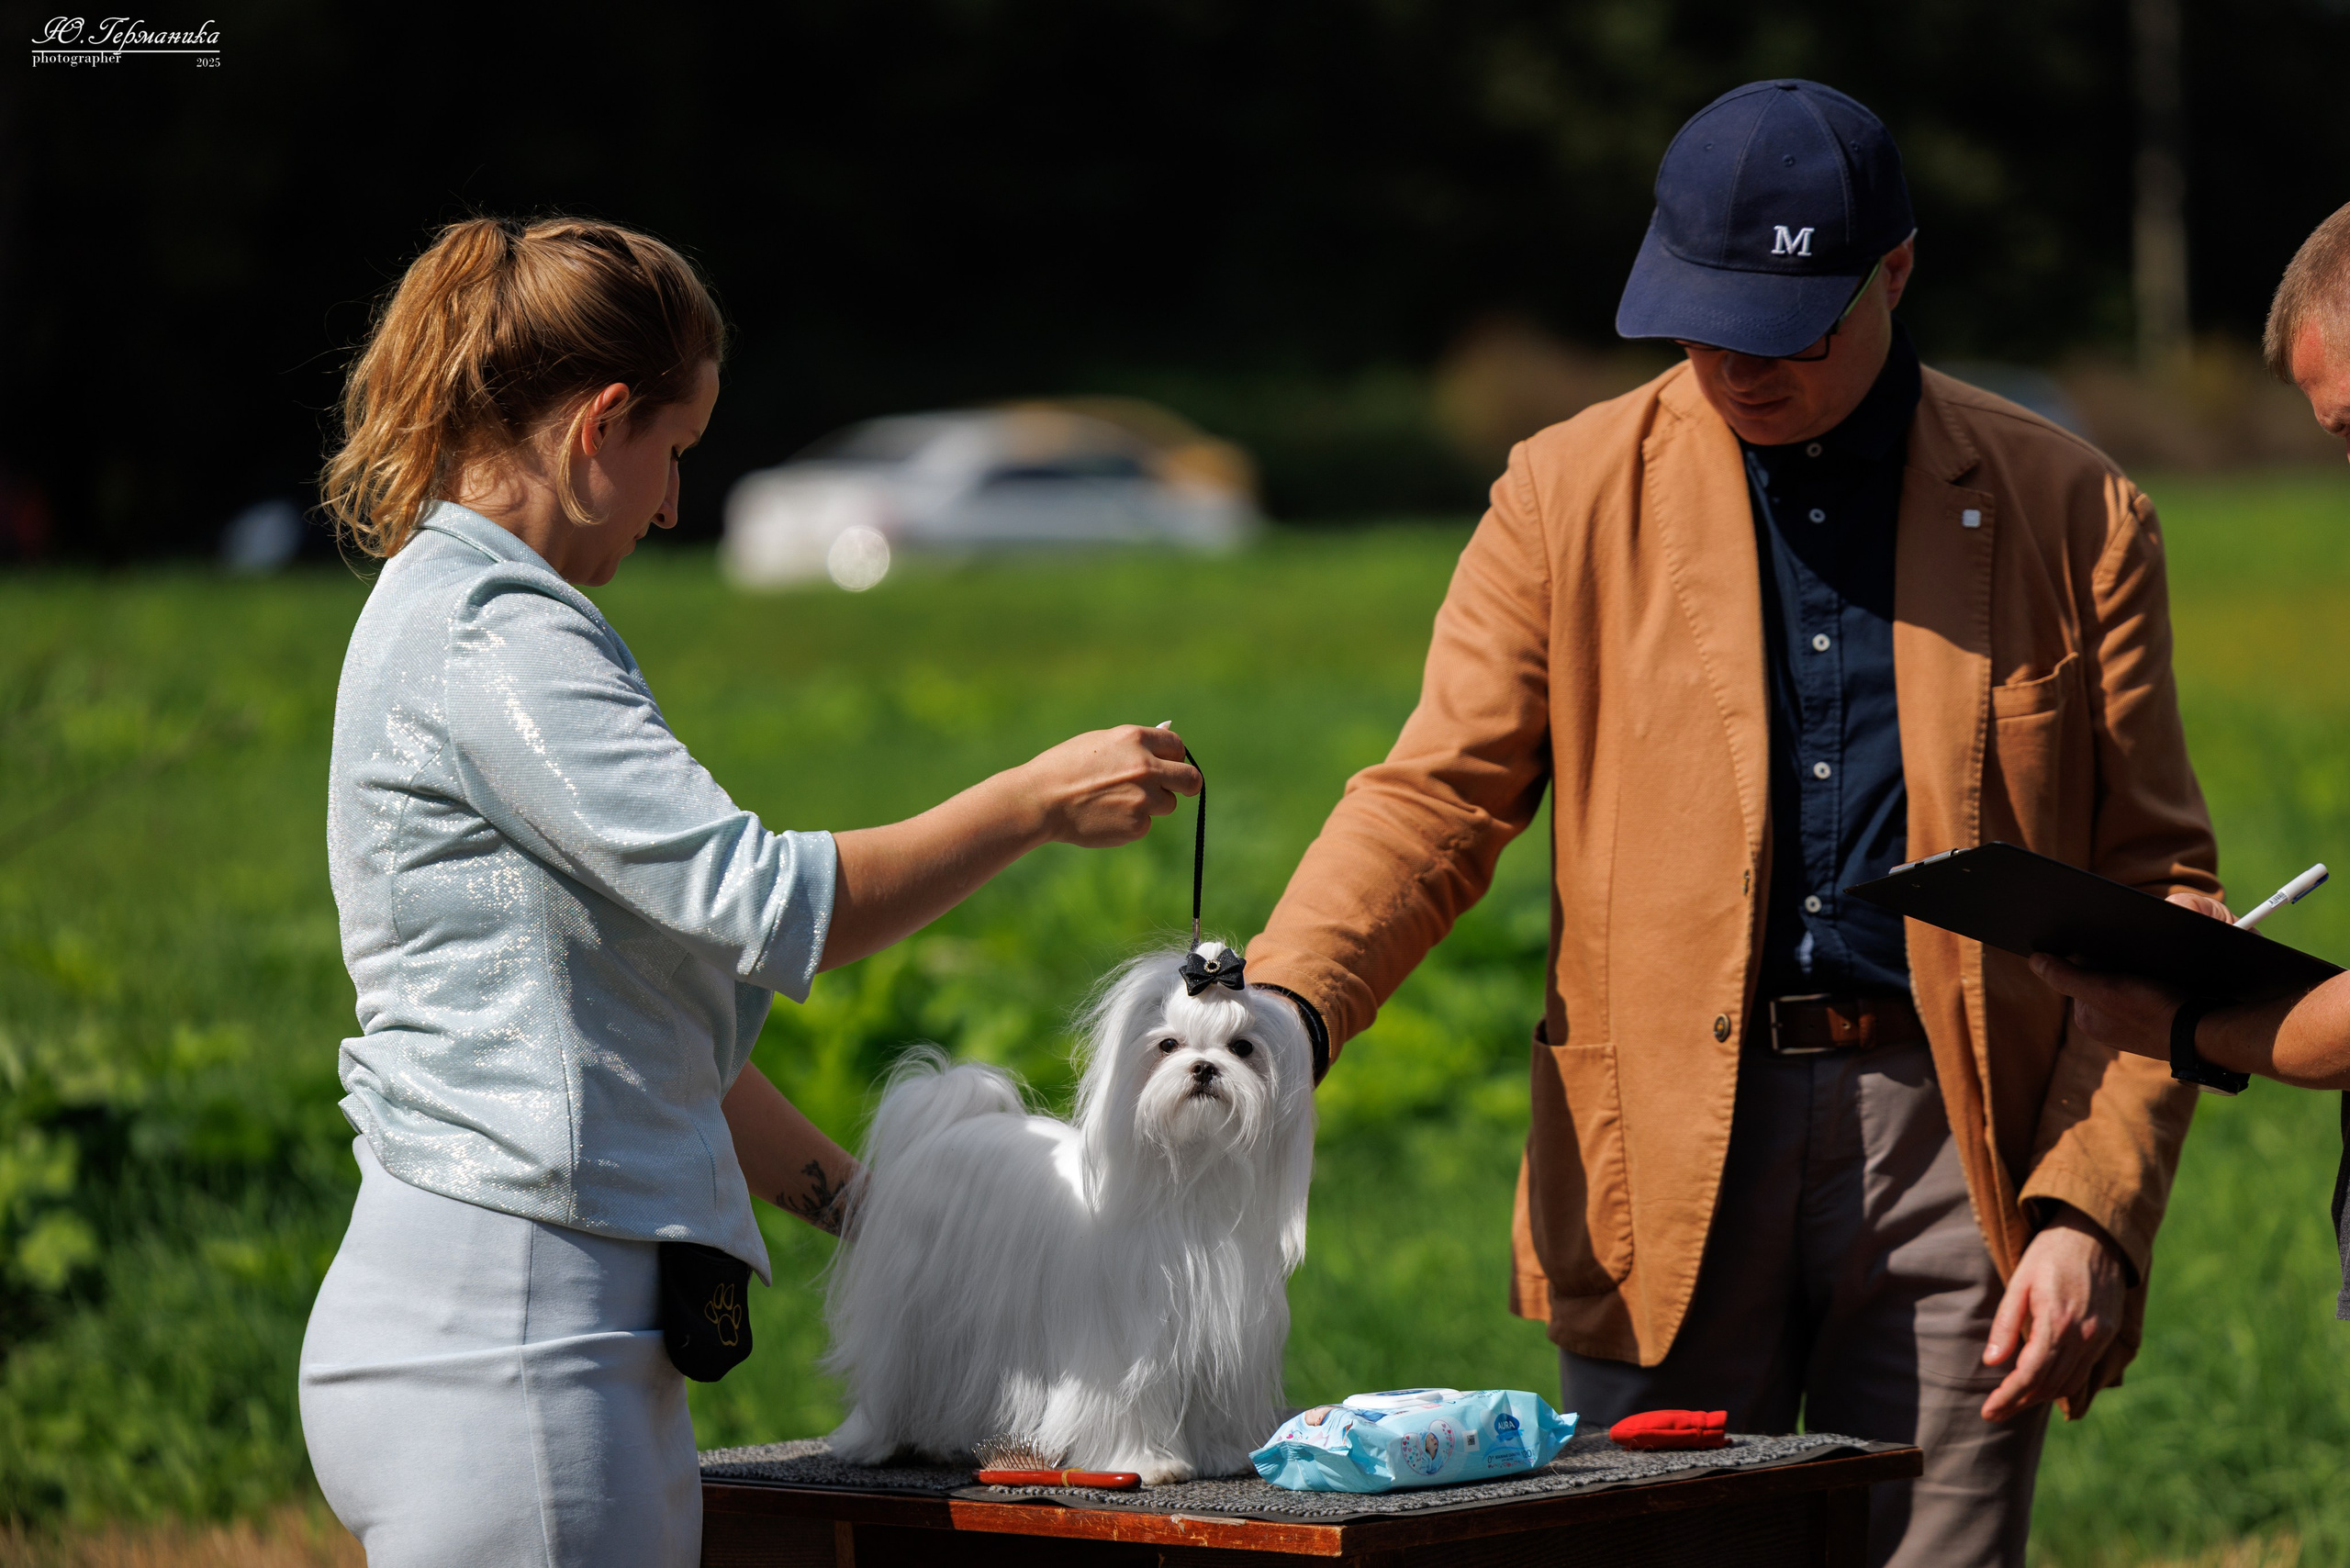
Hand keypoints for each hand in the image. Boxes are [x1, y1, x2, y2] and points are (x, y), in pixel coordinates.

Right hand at [1017, 725, 1200, 847]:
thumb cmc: (1066, 767)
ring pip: (1167, 804)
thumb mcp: (1101, 743)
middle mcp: (1147, 767)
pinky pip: (1146, 823)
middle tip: (1177, 789)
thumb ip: (1137, 745)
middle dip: (1187, 784)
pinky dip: (1132, 821)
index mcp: (1136, 740)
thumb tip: (1169, 735)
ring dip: (1152, 804)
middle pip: (1191, 779)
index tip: (1169, 765)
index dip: (1174, 757)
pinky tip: (1106, 815)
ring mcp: (1145, 799)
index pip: (1177, 747)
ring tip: (1118, 801)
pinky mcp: (1138, 826)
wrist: (1042, 800)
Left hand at [1980, 1205, 2125, 1420]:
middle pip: (2049, 1385)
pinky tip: (2043, 1387)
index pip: (2031, 1375)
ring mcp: (2100, 1337)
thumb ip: (2006, 1324)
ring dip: (2040, 1398)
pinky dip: (2062, 1385)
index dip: (2008, 1397)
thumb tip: (1993, 1363)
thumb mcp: (2019, 1282)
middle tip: (1995, 1412)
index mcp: (2058, 1321)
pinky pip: (2084, 1371)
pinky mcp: (2108, 1334)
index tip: (1988, 1411)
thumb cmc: (2050, 1252)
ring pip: (2068, 1383)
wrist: (2096, 1233)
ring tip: (2013, 1402)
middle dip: (2020, 1402)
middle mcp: (2084, 1335)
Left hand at [2027, 892, 2227, 1062]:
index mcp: (2088, 1018)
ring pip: (2123, 980)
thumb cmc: (2155, 1012)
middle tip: (2126, 945)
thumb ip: (2066, 977)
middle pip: (2100, 975)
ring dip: (2130, 965)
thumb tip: (2034, 960)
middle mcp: (2106, 1023)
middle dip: (2109, 959)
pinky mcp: (2157, 1017)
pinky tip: (2161, 967)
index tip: (2097, 936)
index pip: (2077, 971)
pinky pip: (2145, 988)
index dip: (2087, 951)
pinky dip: (2149, 976)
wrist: (2208, 1035)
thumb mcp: (2105, 991)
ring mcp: (2132, 1022)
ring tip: (2144, 953)